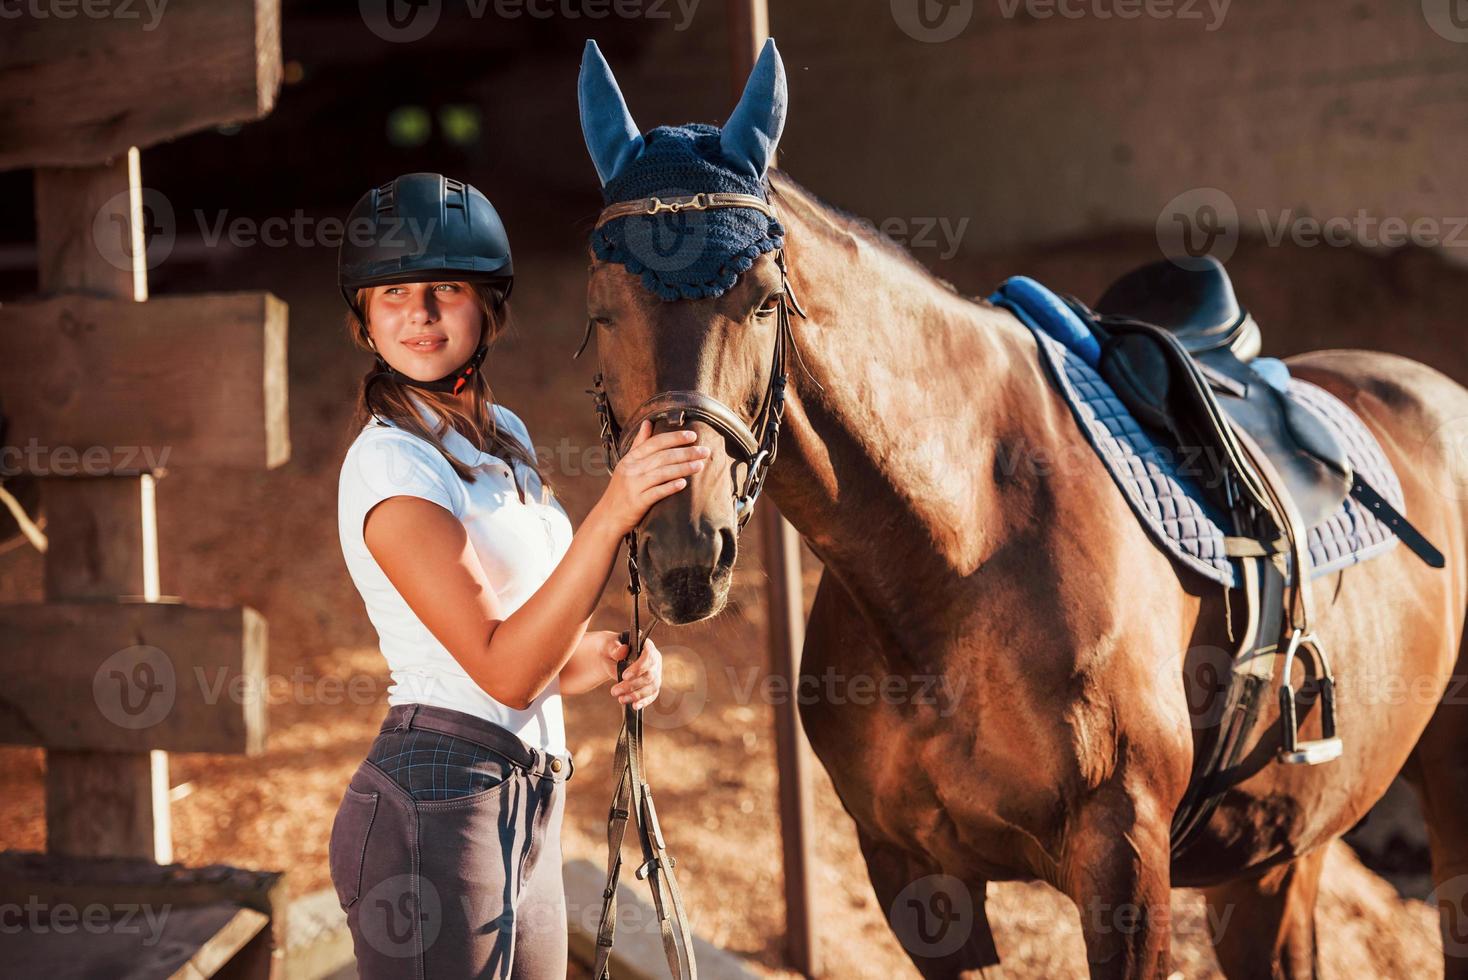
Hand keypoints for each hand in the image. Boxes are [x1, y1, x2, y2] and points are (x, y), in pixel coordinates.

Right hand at [596, 420, 711, 537]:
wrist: (608, 517)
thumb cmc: (621, 489)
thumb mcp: (626, 464)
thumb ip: (639, 444)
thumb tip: (647, 422)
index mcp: (630, 459)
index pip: (655, 443)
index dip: (674, 438)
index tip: (693, 436)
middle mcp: (631, 470)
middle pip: (662, 457)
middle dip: (686, 452)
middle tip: (704, 451)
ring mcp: (634, 486)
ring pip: (662, 473)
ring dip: (683, 468)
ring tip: (700, 465)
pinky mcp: (637, 502)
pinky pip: (657, 492)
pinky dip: (670, 487)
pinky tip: (683, 484)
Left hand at [607, 632, 663, 710]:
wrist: (611, 658)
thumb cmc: (611, 649)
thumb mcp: (608, 645)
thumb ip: (614, 648)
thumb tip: (623, 650)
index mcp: (647, 646)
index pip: (649, 657)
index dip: (639, 668)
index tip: (624, 676)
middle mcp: (655, 660)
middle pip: (650, 675)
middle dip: (633, 685)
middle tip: (614, 691)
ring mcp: (655, 673)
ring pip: (652, 687)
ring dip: (637, 695)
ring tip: (621, 699)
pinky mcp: (652, 685)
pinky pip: (652, 695)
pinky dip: (644, 701)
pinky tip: (634, 706)